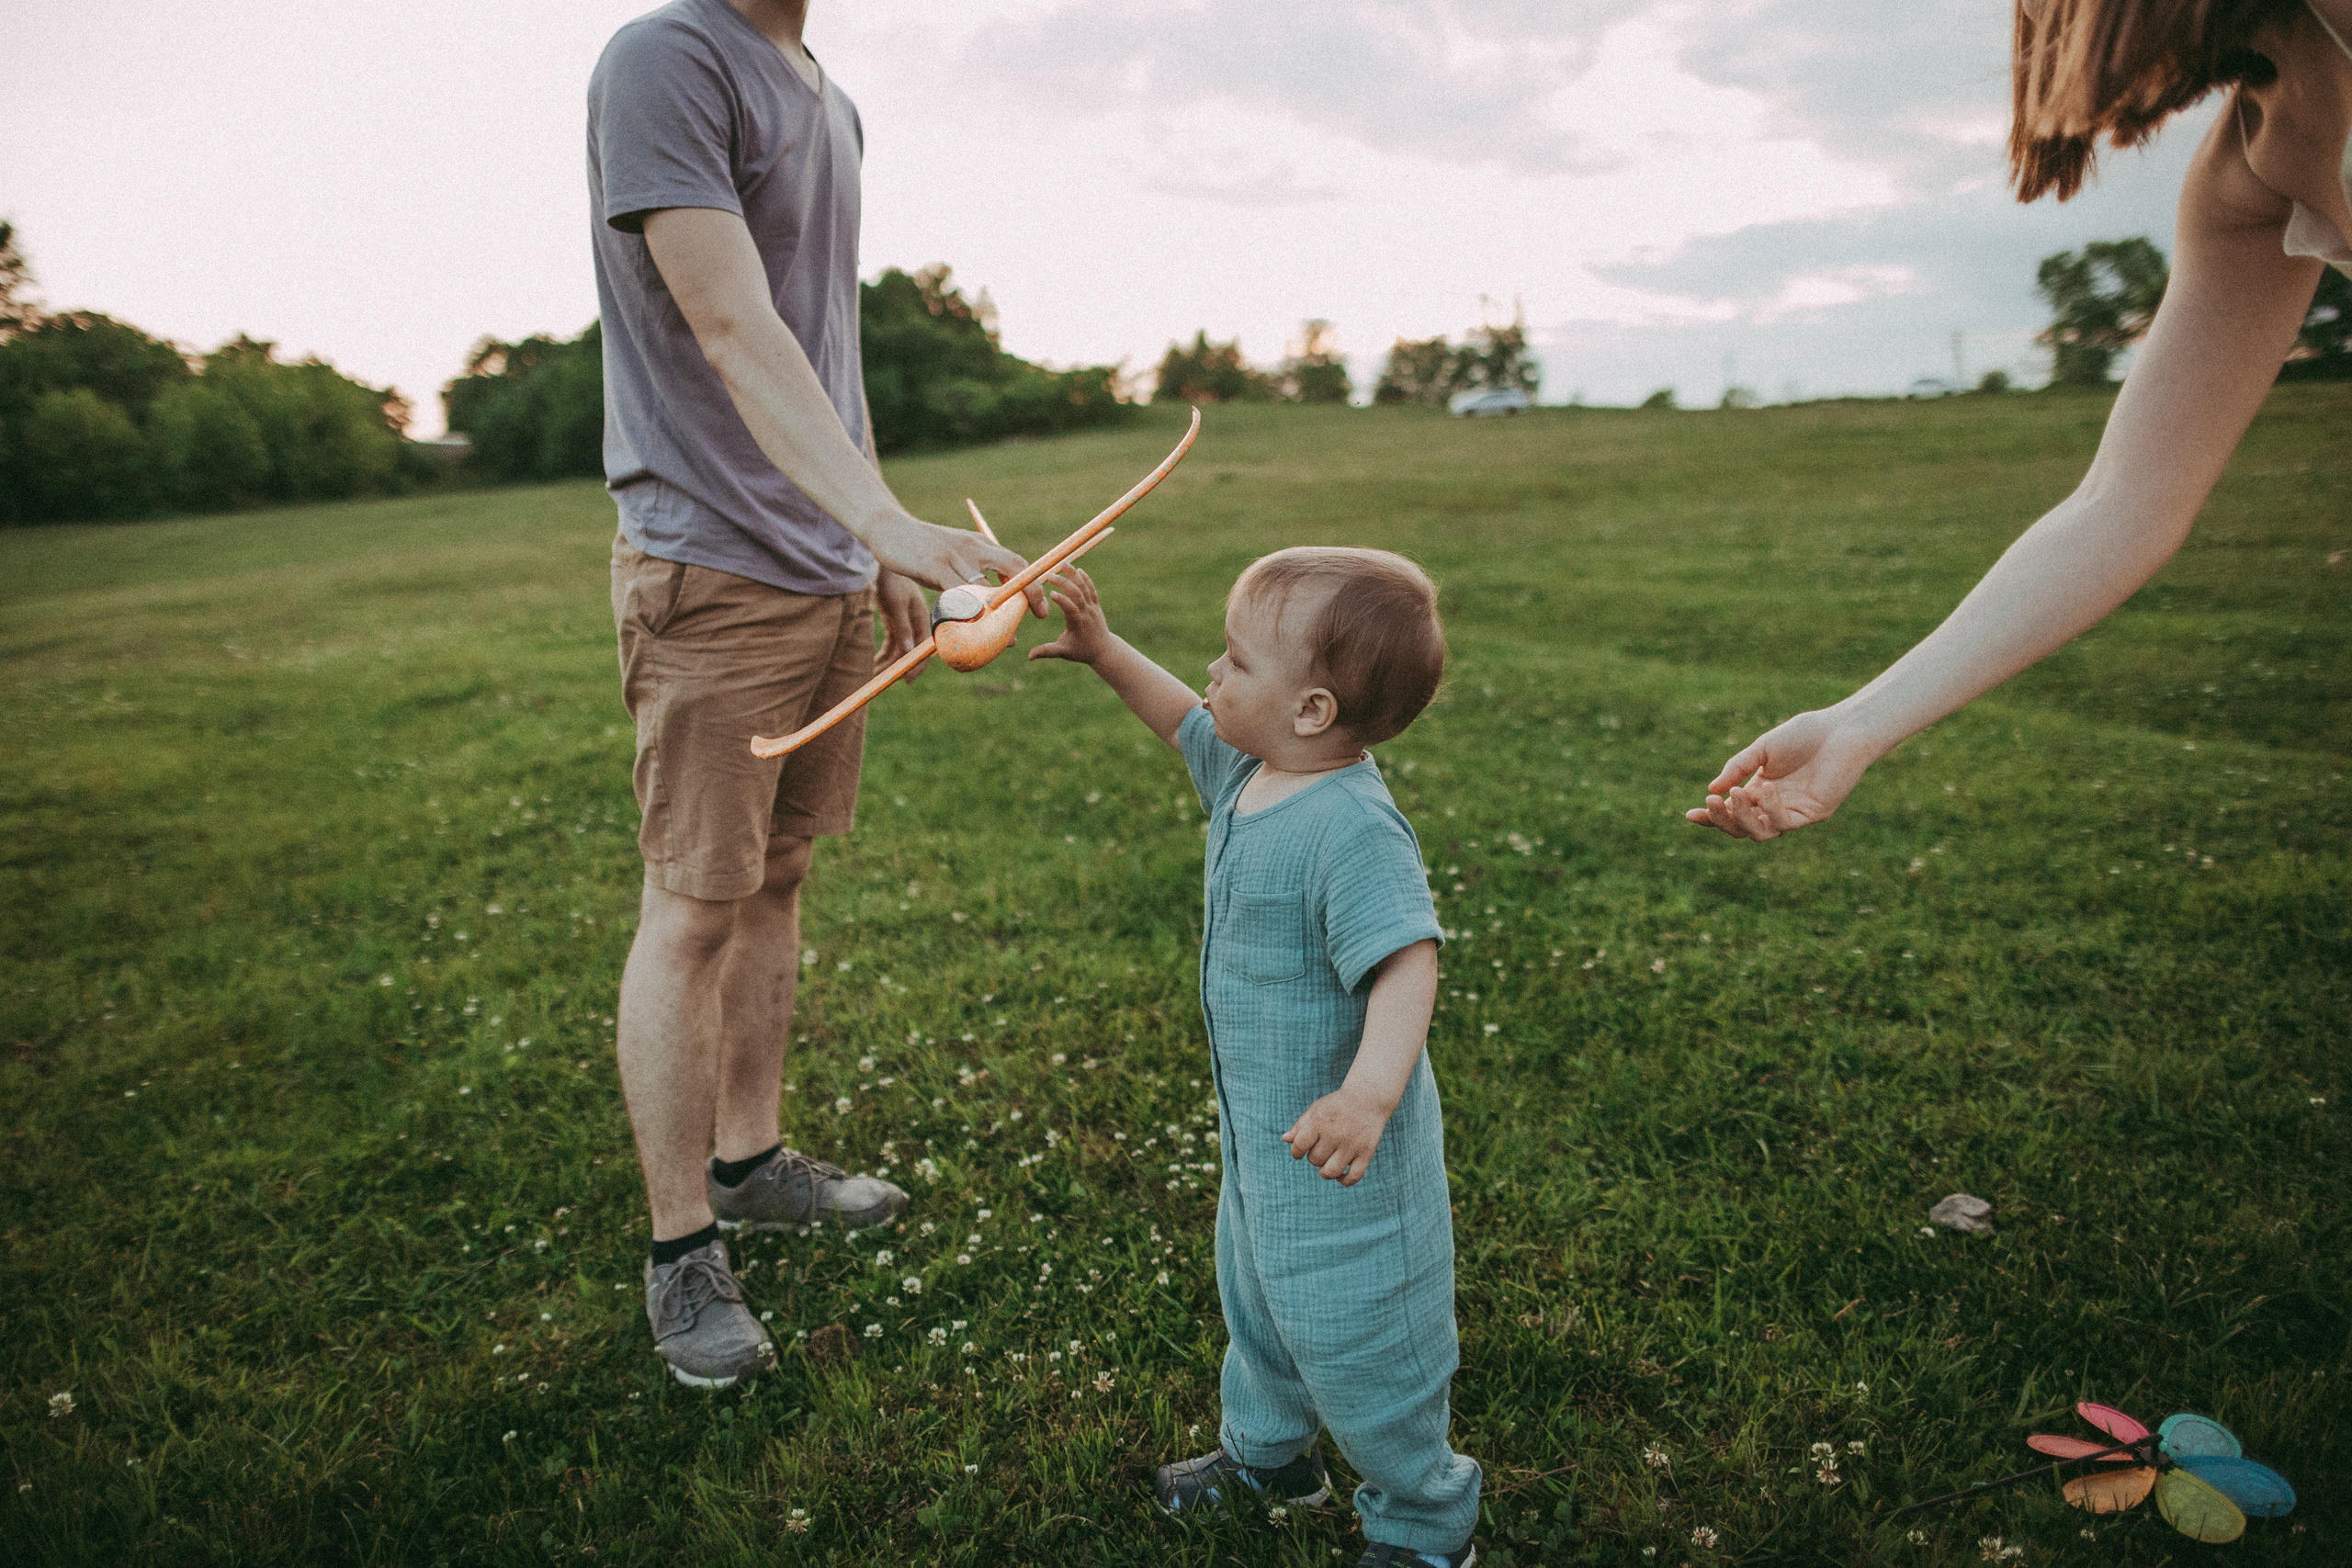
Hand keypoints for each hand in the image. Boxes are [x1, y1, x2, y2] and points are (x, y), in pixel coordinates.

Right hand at [864, 512, 1046, 615]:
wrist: (888, 526)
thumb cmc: (920, 545)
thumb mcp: (953, 554)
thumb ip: (970, 572)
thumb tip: (985, 599)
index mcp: (980, 543)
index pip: (1017, 561)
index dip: (1033, 585)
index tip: (1040, 607)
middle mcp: (973, 547)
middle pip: (1014, 567)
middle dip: (1031, 593)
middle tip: (1041, 614)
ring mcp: (955, 556)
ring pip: (986, 584)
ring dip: (1000, 612)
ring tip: (1007, 637)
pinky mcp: (935, 565)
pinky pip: (957, 589)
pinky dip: (969, 609)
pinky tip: (976, 625)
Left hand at [874, 570, 927, 681]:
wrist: (885, 565)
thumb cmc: (893, 581)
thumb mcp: (896, 605)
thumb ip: (903, 627)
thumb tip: (908, 651)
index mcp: (921, 620)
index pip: (922, 649)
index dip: (917, 666)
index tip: (907, 680)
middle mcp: (915, 624)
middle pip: (910, 652)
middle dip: (898, 667)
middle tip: (883, 680)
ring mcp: (905, 624)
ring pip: (899, 650)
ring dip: (888, 662)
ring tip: (873, 673)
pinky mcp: (895, 622)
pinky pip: (891, 644)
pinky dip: (884, 653)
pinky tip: (875, 662)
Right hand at [1027, 565, 1115, 665]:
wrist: (1103, 650)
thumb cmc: (1081, 652)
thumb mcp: (1063, 652)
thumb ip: (1046, 651)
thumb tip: (1029, 656)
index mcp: (1078, 623)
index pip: (1071, 609)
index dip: (1062, 601)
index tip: (1050, 593)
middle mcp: (1087, 613)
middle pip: (1077, 594)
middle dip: (1064, 583)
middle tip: (1050, 574)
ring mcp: (1093, 607)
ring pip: (1085, 587)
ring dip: (1074, 575)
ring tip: (1064, 563)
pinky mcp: (1095, 605)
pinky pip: (1091, 589)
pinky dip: (1085, 579)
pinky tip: (1078, 570)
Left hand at [1281, 1085, 1393, 1185]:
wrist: (1368, 1098)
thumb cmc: (1337, 1105)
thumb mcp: (1316, 1110)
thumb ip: (1300, 1125)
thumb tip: (1285, 1140)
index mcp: (1320, 1122)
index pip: (1300, 1145)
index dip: (1296, 1153)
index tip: (1300, 1152)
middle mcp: (1335, 1134)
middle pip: (1315, 1160)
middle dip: (1314, 1158)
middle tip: (1321, 1150)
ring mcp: (1351, 1145)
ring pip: (1331, 1172)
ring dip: (1325, 1172)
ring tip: (1327, 1165)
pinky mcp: (1366, 1152)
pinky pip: (1354, 1176)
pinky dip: (1345, 1181)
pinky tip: (1341, 1175)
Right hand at [1685, 708, 1881, 840]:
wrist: (1841, 730)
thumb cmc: (1804, 735)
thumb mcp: (1761, 749)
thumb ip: (1737, 768)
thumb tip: (1712, 789)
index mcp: (1759, 791)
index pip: (1732, 812)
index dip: (1711, 817)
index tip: (1690, 814)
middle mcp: (1774, 806)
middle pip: (1741, 828)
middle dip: (1722, 820)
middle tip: (1712, 803)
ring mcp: (1793, 812)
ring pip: (1760, 833)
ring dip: (1743, 819)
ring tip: (1735, 795)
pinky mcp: (1811, 814)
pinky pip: (1784, 823)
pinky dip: (1770, 808)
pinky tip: (1767, 788)